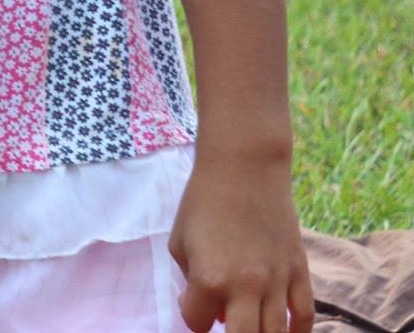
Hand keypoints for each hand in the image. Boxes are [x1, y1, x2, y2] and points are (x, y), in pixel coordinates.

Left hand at [169, 151, 312, 332]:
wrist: (244, 169)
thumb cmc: (202, 202)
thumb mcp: (180, 242)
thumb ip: (191, 281)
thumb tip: (213, 311)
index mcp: (209, 279)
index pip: (197, 323)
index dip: (191, 315)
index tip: (191, 301)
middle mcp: (246, 287)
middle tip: (225, 321)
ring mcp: (277, 281)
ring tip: (250, 324)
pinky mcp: (300, 271)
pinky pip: (305, 315)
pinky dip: (298, 331)